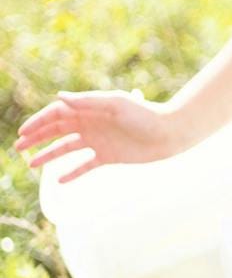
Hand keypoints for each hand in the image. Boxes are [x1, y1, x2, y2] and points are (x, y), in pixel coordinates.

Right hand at [14, 88, 186, 185]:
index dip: (39, 122)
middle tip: (18, 147)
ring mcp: (98, 141)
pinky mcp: (108, 157)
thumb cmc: (143, 115)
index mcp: (90, 109)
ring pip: (67, 148)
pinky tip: (58, 180)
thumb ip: (87, 102)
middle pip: (57, 130)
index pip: (57, 114)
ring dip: (49, 155)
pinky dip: (72, 172)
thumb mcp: (115, 104)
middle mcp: (91, 124)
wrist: (168, 134)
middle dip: (37, 138)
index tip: (23, 132)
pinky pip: (85, 166)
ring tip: (31, 163)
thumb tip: (59, 97)